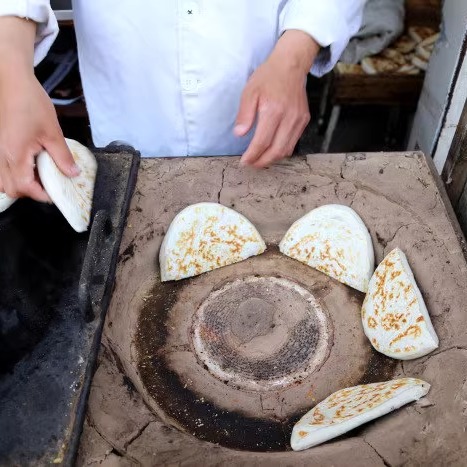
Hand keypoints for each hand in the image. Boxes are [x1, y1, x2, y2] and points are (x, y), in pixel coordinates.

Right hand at [0, 17, 78, 201]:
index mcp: (15, 155)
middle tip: (49, 185)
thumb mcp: (53, 132)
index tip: (57, 192)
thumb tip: (72, 173)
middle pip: (11, 189)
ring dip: (21, 183)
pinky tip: (29, 164)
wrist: (11, 81)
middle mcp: (1, 156)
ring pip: (3, 180)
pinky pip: (2, 168)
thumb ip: (62, 156)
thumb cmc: (29, 101)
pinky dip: (15, 172)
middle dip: (30, 192)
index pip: (26, 188)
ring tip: (39, 175)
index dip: (43, 194)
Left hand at [235, 30, 319, 167]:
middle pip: (276, 150)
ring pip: (286, 150)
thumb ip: (244, 115)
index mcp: (274, 110)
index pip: (262, 142)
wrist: (290, 65)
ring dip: (272, 158)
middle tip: (251, 164)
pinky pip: (293, 142)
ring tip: (259, 159)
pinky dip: (281, 150)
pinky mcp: (304, 120)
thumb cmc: (268, 77)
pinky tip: (271, 149)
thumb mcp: (249, 92)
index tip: (244, 162)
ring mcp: (299, 120)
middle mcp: (289, 117)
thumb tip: (239, 134)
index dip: (252, 155)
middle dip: (262, 161)